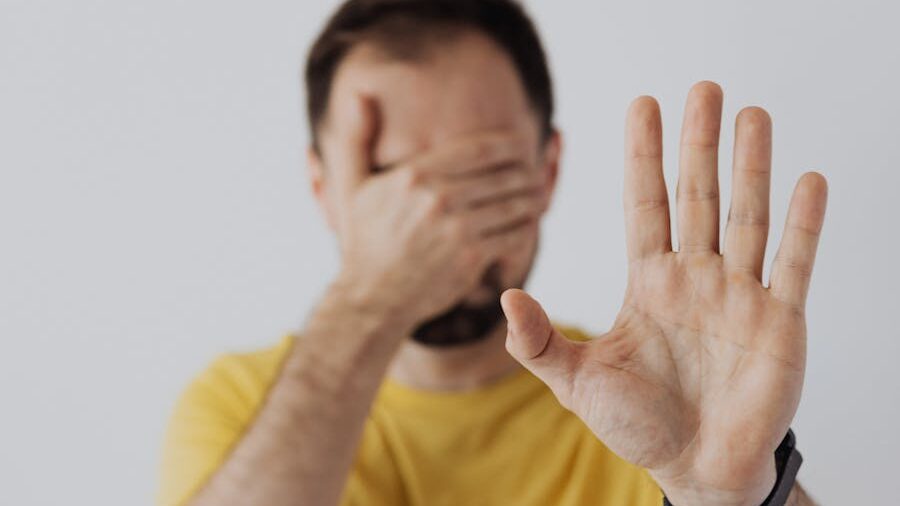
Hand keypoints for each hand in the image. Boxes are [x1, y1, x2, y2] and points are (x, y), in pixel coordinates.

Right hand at [325, 95, 546, 328]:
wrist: (371, 298)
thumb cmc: (366, 241)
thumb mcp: (353, 185)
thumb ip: (357, 137)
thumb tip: (357, 94)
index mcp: (415, 174)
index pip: (481, 148)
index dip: (510, 144)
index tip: (522, 145)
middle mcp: (437, 196)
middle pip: (505, 173)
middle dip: (526, 171)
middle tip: (535, 173)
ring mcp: (456, 228)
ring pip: (516, 203)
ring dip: (532, 199)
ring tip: (537, 196)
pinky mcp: (471, 257)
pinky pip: (516, 234)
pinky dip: (527, 229)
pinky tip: (526, 227)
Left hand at [501, 82, 827, 504]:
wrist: (696, 468)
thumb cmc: (637, 425)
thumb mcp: (577, 383)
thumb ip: (538, 343)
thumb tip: (504, 296)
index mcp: (648, 283)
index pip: (645, 205)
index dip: (643, 157)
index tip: (642, 105)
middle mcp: (694, 277)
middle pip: (697, 197)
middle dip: (698, 145)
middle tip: (703, 89)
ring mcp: (738, 294)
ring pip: (746, 217)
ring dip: (751, 167)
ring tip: (752, 115)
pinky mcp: (779, 321)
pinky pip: (792, 264)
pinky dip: (802, 225)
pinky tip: (806, 181)